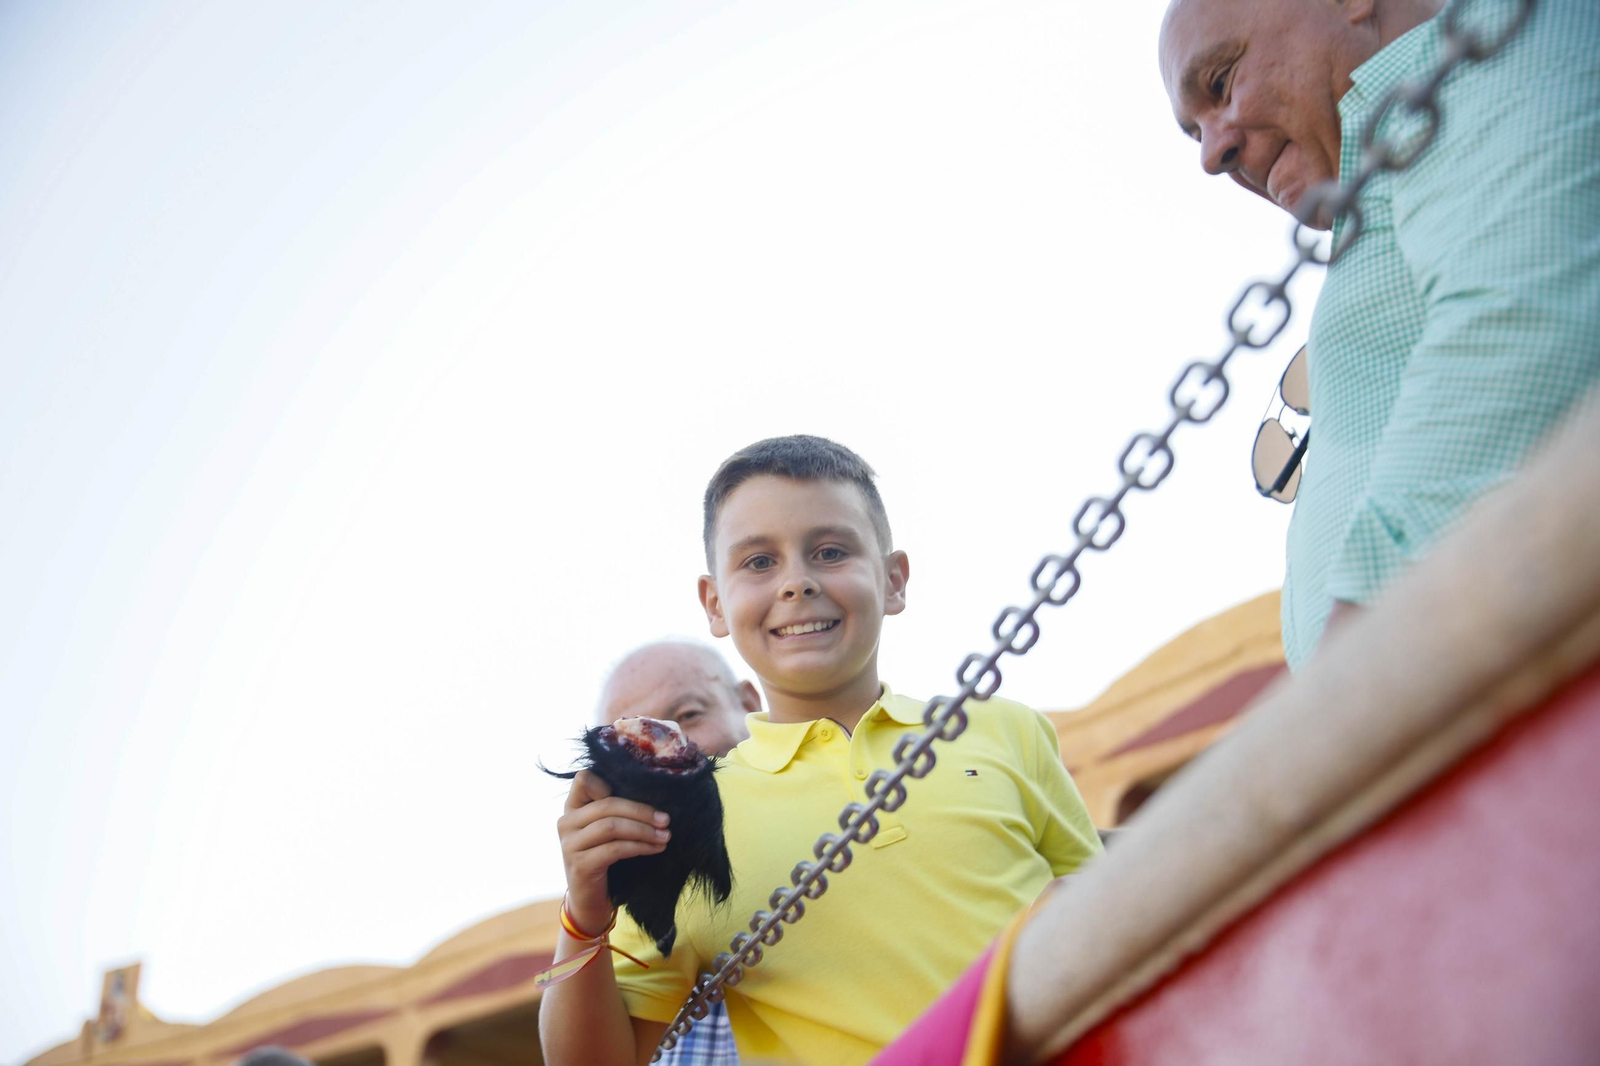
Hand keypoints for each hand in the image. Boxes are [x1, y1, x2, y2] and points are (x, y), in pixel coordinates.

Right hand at [556, 769, 670, 931]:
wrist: (591, 901)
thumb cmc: (606, 860)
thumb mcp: (607, 831)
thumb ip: (616, 811)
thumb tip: (655, 795)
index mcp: (572, 808)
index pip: (584, 779)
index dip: (610, 782)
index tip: (639, 797)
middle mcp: (566, 822)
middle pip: (607, 803)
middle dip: (641, 811)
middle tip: (666, 820)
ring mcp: (569, 844)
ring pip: (612, 826)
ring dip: (644, 830)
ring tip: (665, 836)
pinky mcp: (580, 865)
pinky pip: (615, 849)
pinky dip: (640, 846)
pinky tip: (655, 848)